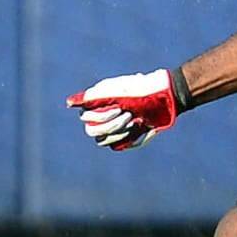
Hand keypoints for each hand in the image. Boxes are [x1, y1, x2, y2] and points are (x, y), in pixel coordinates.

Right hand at [66, 68, 191, 150]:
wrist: (167, 96)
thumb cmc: (142, 90)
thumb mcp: (117, 90)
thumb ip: (93, 96)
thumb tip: (69, 103)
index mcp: (98, 105)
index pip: (85, 118)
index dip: (99, 116)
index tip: (118, 108)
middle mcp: (103, 117)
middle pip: (92, 131)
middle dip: (111, 125)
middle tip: (129, 116)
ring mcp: (115, 129)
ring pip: (103, 141)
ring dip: (119, 133)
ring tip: (136, 121)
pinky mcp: (126, 138)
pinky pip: (118, 146)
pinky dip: (130, 139)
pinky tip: (142, 128)